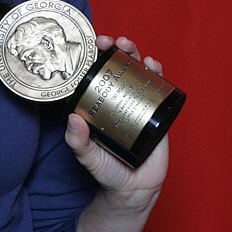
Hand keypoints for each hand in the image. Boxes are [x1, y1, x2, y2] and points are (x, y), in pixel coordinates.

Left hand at [64, 35, 169, 213]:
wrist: (135, 189)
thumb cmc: (107, 171)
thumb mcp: (88, 157)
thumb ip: (78, 142)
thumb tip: (72, 119)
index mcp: (101, 105)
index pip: (98, 75)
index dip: (96, 57)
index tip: (93, 46)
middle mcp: (120, 99)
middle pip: (120, 67)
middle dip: (117, 49)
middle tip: (112, 42)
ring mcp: (139, 103)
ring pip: (139, 72)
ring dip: (137, 54)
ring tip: (131, 48)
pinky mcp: (158, 112)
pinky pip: (159, 89)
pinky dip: (157, 73)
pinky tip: (154, 65)